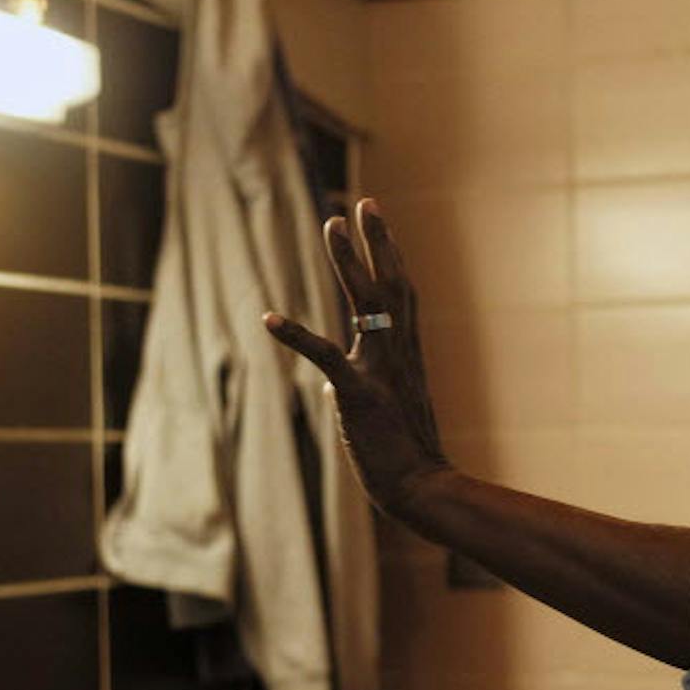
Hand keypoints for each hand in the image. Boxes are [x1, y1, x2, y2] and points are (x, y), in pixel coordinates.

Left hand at [263, 197, 450, 519]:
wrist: (421, 487)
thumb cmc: (408, 456)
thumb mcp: (390, 411)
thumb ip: (365, 387)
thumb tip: (338, 385)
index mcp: (406, 356)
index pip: (402, 294)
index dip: (391, 255)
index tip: (379, 221)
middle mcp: (398, 354)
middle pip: (391, 284)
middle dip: (378, 240)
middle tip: (365, 201)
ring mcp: (381, 372)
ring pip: (367, 303)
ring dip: (348, 261)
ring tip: (334, 224)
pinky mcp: (360, 396)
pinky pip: (325, 357)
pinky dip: (295, 335)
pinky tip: (268, 318)